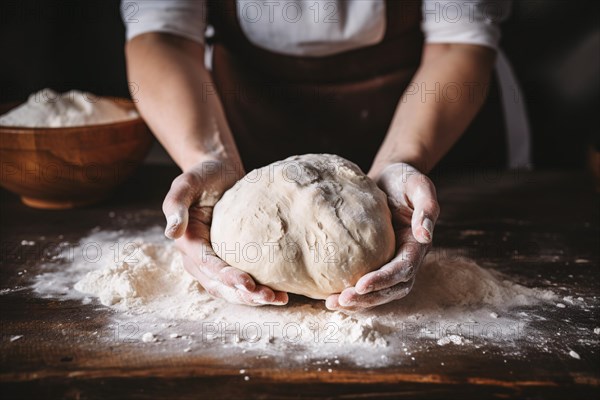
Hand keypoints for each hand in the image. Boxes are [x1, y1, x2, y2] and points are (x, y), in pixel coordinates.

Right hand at [163, 158, 288, 305]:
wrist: (218, 172)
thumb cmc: (203, 175)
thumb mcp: (187, 183)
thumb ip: (176, 204)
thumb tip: (171, 232)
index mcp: (187, 241)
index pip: (206, 264)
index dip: (226, 277)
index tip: (247, 284)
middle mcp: (197, 257)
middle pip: (219, 284)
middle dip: (243, 294)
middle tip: (268, 297)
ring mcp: (213, 261)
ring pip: (230, 288)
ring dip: (252, 297)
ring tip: (278, 299)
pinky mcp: (229, 260)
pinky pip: (241, 280)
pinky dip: (257, 289)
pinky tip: (279, 292)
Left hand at [326, 163, 438, 310]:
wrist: (388, 175)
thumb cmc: (404, 178)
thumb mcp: (419, 185)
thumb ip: (427, 208)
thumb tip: (425, 235)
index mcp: (417, 244)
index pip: (403, 270)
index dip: (383, 280)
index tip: (361, 285)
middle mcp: (405, 257)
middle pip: (391, 288)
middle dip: (368, 298)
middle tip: (340, 301)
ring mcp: (390, 260)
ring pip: (379, 291)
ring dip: (358, 301)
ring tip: (333, 304)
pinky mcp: (374, 259)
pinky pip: (366, 280)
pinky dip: (352, 290)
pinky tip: (330, 293)